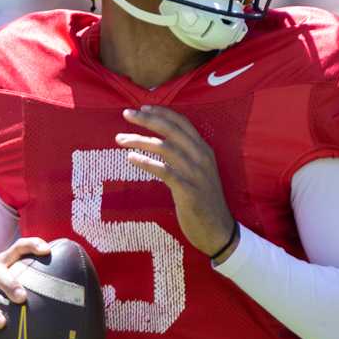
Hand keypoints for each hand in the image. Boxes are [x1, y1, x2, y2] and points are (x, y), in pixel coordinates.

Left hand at [117, 106, 236, 256]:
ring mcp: (195, 173)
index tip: (143, 108)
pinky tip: (130, 158)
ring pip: (164, 148)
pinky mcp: (187, 190)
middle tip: (126, 114)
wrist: (218, 230)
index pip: (182, 123)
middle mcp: (201, 157)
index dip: (162, 112)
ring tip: (120, 139)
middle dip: (147, 119)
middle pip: (171, 130)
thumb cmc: (204, 202)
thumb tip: (161, 145)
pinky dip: (145, 162)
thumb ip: (185, 157)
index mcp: (204, 150)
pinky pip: (163, 170)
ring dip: (139, 140)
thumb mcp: (199, 173)